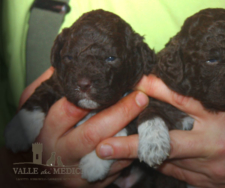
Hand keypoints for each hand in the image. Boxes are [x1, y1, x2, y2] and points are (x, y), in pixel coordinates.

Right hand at [16, 67, 149, 186]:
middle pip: (93, 133)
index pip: (68, 110)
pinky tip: (139, 136)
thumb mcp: (31, 111)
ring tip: (148, 115)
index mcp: (44, 133)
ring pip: (110, 154)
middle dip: (121, 112)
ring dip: (131, 133)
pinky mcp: (93, 185)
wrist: (32, 178)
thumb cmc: (34, 138)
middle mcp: (60, 155)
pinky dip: (130, 152)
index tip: (114, 82)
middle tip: (141, 96)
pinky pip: (117, 169)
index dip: (93, 96)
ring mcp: (77, 173)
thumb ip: (47, 88)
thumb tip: (65, 66)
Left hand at [97, 74, 224, 187]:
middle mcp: (213, 146)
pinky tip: (148, 159)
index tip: (137, 83)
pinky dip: (162, 164)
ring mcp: (209, 170)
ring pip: (166, 162)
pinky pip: (178, 174)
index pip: (182, 100)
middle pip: (164, 142)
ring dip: (142, 155)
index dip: (156, 89)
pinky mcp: (209, 185)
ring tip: (115, 151)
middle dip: (130, 144)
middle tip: (103, 143)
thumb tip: (218, 70)